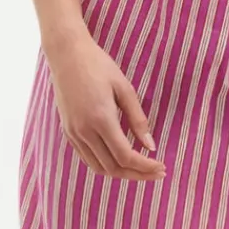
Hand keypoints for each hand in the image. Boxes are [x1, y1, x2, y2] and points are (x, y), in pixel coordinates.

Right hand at [45, 31, 165, 181]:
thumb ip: (138, 119)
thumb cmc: (99, 66)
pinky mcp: (68, 132)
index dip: (145, 167)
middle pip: (113, 167)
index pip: (126, 156)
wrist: (66, 54)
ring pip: (98, 167)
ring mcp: (73, 133)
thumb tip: (150, 146)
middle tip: (157, 173)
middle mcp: (84, 131)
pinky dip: (105, 164)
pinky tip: (120, 159)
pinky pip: (87, 158)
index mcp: (101, 119)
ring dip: (121, 173)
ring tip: (141, 169)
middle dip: (137, 175)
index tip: (162, 168)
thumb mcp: (125, 89)